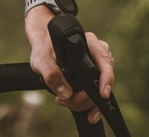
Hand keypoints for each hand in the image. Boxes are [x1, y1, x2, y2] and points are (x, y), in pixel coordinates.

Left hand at [25, 8, 114, 124]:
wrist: (43, 47)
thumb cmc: (43, 48)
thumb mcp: (42, 59)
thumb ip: (51, 73)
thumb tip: (66, 93)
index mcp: (88, 42)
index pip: (104, 60)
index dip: (106, 78)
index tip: (103, 94)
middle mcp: (97, 53)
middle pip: (101, 80)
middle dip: (86, 98)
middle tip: (67, 101)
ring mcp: (98, 66)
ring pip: (99, 90)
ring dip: (84, 102)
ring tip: (64, 100)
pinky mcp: (94, 77)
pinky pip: (96, 95)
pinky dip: (88, 104)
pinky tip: (76, 107)